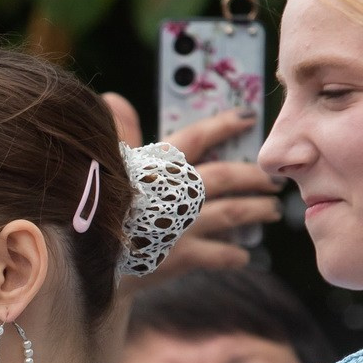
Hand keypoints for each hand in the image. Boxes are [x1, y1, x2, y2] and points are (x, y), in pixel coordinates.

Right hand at [103, 99, 280, 282]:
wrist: (88, 264)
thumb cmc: (95, 210)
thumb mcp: (106, 167)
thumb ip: (119, 133)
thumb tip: (114, 97)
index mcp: (157, 167)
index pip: (197, 137)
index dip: (224, 124)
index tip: (248, 117)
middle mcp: (175, 192)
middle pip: (227, 176)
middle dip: (254, 175)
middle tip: (274, 178)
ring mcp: (182, 225)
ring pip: (233, 213)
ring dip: (257, 210)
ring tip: (272, 211)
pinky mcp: (183, 257)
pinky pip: (220, 254)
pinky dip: (235, 255)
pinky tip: (244, 256)